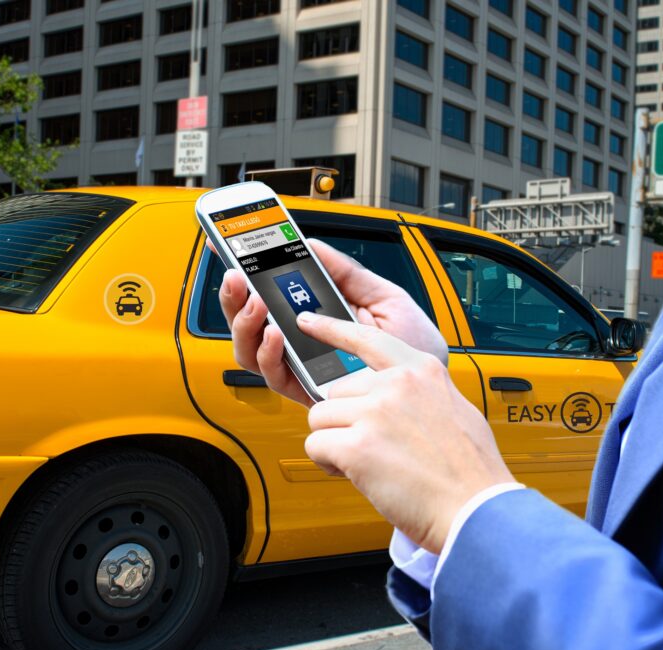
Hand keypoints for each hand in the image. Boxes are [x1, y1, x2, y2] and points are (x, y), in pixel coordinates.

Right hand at [217, 239, 447, 405]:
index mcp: (317, 315)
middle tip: (237, 276)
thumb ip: (346, 273)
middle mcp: (302, 341)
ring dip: (245, 324)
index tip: (231, 249)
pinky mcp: (307, 391)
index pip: (270, 296)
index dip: (246, 276)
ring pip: (251, 350)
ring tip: (257, 303)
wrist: (431, 381)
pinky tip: (276, 333)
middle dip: (235, 298)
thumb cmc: (413, 344)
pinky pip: (274, 376)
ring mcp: (301, 366)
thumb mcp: (383, 296)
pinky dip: (268, 353)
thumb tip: (312, 245)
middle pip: (250, 323)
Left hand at [300, 312, 514, 554]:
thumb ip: (420, 394)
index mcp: (422, 371)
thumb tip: (391, 397)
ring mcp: (375, 413)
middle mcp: (396, 384)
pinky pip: (315, 446)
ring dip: (334, 443)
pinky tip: (355, 474)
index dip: (332, 329)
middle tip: (371, 447)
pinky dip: (327, 463)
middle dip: (344, 421)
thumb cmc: (470, 473)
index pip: (368, 338)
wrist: (476, 510)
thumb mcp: (455, 410)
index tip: (308, 322)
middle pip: (336, 392)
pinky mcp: (356, 446)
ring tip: (366, 463)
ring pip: (320, 418)